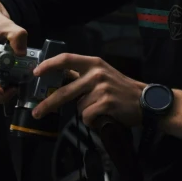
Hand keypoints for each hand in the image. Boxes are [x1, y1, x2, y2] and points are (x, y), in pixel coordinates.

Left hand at [31, 54, 146, 128]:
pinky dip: (93, 121)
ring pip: (78, 107)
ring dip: (86, 113)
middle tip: (37, 113)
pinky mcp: (105, 103)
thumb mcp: (103, 75)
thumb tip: (60, 81)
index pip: (66, 59)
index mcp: (94, 63)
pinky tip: (104, 117)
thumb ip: (83, 76)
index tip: (36, 73)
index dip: (49, 65)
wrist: (145, 101)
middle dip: (48, 104)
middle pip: (64, 90)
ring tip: (101, 110)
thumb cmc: (122, 89)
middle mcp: (96, 73)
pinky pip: (87, 117)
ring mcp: (101, 88)